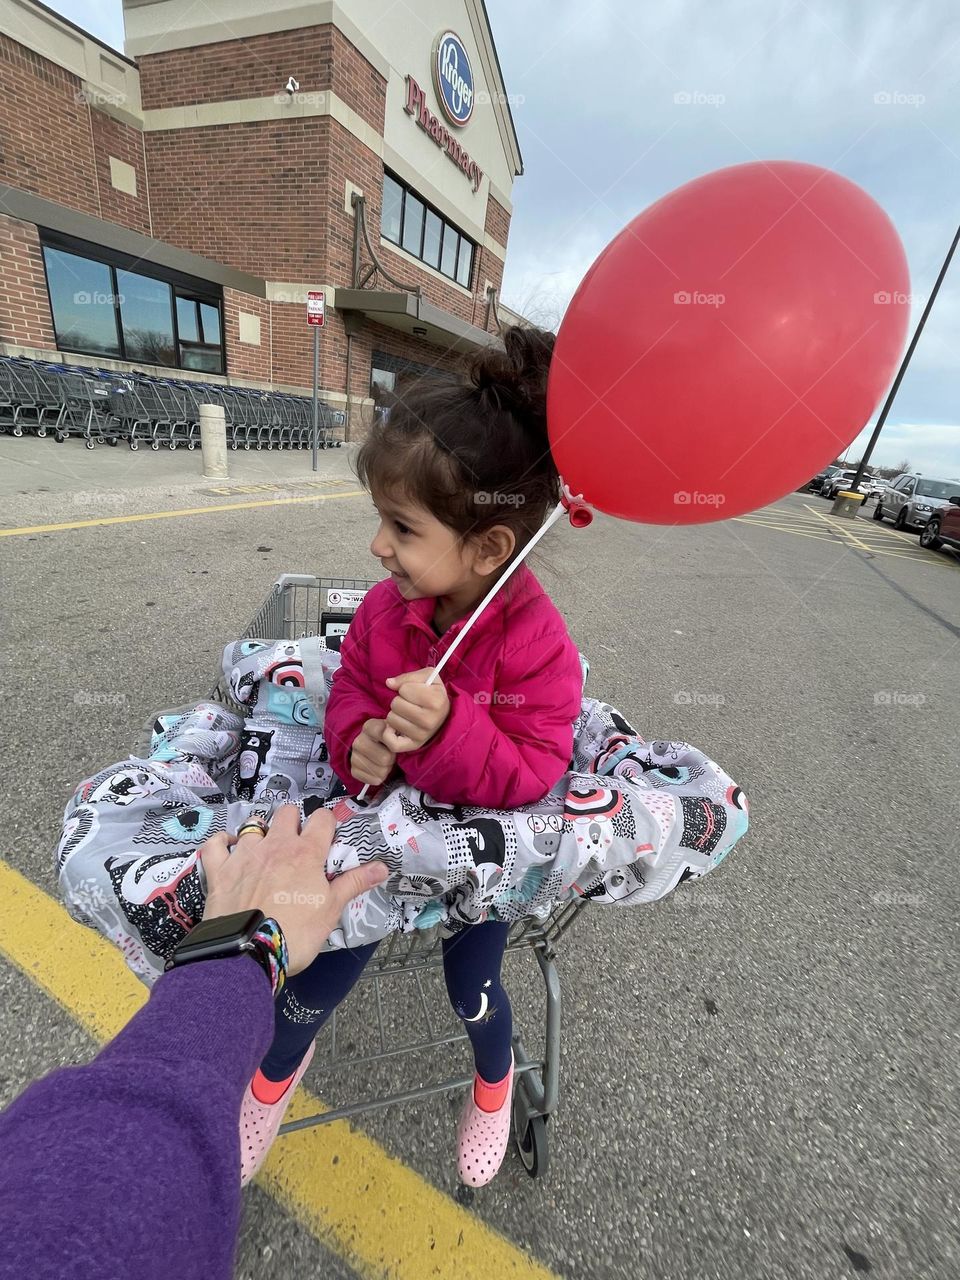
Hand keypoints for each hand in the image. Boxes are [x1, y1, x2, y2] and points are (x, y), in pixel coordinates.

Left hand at [199, 805, 387, 975]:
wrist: (248, 952)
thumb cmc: (296, 932)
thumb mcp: (331, 910)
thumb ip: (354, 883)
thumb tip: (383, 867)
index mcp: (306, 853)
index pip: (322, 819)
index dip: (328, 823)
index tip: (329, 836)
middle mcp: (276, 845)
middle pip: (286, 813)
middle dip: (294, 821)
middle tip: (298, 842)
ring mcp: (244, 854)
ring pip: (252, 825)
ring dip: (260, 831)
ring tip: (264, 847)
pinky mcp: (219, 870)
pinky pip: (215, 844)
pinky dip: (222, 842)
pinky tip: (227, 847)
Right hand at [349, 717, 396, 786]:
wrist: (371, 746)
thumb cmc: (386, 739)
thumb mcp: (394, 730)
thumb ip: (399, 733)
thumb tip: (400, 741)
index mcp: (369, 727)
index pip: (387, 738)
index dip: (395, 745)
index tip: (393, 743)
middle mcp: (358, 741)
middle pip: (385, 759)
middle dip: (391, 759)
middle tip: (390, 755)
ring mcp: (354, 756)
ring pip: (380, 772)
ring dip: (386, 769)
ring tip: (384, 762)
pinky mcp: (353, 770)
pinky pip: (374, 780)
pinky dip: (379, 777)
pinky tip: (377, 769)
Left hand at [382, 668, 449, 752]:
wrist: (444, 715)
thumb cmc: (433, 694)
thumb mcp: (427, 678)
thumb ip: (408, 677)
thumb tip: (389, 683)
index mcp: (437, 701)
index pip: (403, 689)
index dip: (406, 688)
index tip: (415, 692)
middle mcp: (430, 720)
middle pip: (395, 704)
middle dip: (399, 701)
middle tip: (409, 704)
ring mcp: (422, 735)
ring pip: (391, 719)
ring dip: (395, 714)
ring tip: (406, 714)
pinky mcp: (413, 746)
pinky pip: (392, 743)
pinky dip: (388, 733)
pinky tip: (395, 727)